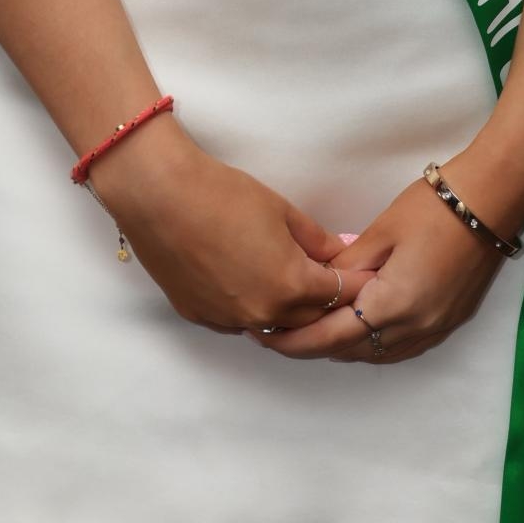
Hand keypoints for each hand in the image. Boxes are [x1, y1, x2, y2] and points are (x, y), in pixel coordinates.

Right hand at [87, 120, 372, 335]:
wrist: (159, 195)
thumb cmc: (221, 195)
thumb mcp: (282, 211)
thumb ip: (316, 240)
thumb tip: (337, 254)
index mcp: (291, 286)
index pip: (340, 295)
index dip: (355, 283)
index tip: (364, 275)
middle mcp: (263, 313)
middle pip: (311, 321)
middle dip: (326, 303)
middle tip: (331, 280)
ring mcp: (229, 319)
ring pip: (272, 327)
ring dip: (287, 312)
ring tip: (289, 283)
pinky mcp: (201, 317)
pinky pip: (238, 322)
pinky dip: (252, 309)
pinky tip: (249, 284)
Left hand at [246, 166, 514, 364]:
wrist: (490, 201)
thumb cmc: (432, 209)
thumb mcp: (380, 233)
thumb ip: (345, 268)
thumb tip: (315, 287)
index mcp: (394, 305)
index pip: (332, 337)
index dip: (296, 340)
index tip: (266, 336)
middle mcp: (415, 327)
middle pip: (352, 352)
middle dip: (314, 346)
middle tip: (280, 333)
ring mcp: (435, 329)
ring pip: (376, 353)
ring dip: (343, 347)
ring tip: (311, 330)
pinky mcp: (447, 322)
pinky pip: (400, 347)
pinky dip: (372, 343)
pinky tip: (356, 328)